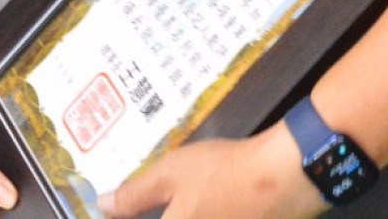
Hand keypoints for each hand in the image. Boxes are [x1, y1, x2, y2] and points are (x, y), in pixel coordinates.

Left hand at [100, 129, 316, 217]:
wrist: (284, 176)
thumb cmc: (224, 172)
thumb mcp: (171, 175)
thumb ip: (134, 195)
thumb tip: (103, 206)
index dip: (129, 215)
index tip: (122, 209)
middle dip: (156, 211)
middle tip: (142, 201)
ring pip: (189, 218)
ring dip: (176, 209)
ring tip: (175, 195)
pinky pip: (213, 217)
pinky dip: (202, 209)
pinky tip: (204, 197)